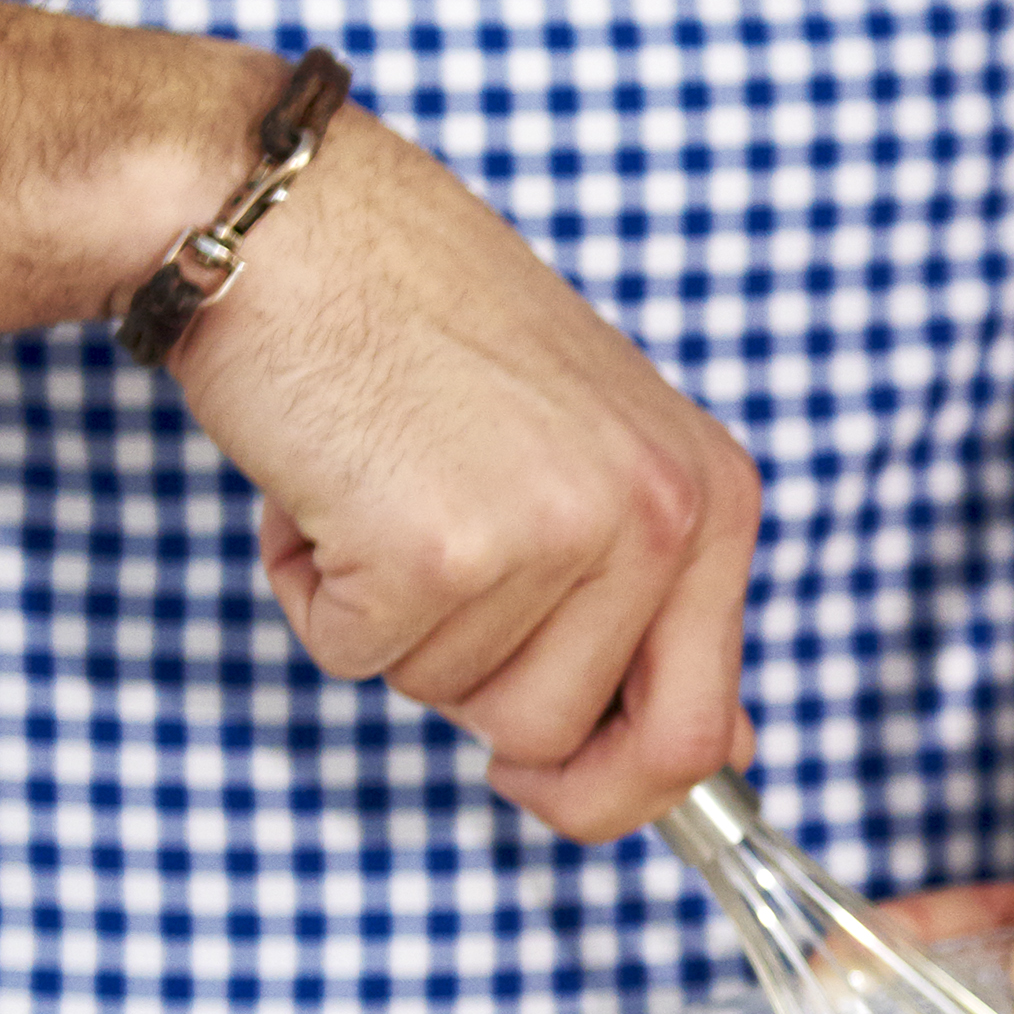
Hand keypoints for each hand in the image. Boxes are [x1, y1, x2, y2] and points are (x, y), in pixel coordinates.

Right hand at [164, 116, 763, 842]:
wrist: (294, 220)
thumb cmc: (424, 334)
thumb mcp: (592, 455)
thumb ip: (651, 602)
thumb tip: (718, 757)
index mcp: (713, 497)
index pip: (701, 734)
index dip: (607, 793)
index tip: (537, 781)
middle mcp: (659, 514)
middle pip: (551, 736)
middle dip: (463, 681)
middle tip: (429, 549)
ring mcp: (558, 531)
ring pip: (445, 701)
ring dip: (386, 619)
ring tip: (383, 488)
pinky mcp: (441, 547)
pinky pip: (353, 658)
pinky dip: (314, 592)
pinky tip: (328, 482)